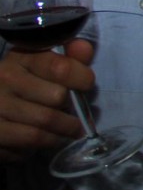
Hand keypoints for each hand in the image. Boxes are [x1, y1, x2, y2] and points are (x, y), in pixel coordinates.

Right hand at [0, 39, 94, 160]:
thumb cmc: (27, 86)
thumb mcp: (44, 67)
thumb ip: (68, 58)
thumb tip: (84, 48)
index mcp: (21, 57)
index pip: (60, 67)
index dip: (81, 77)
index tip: (87, 85)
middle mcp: (5, 77)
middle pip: (57, 96)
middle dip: (73, 108)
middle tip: (78, 114)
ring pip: (46, 119)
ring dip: (65, 128)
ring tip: (72, 130)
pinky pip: (32, 138)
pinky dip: (47, 141)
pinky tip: (50, 138)